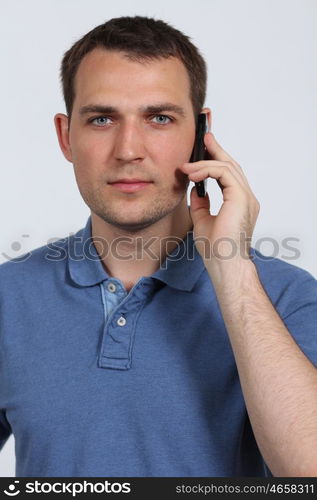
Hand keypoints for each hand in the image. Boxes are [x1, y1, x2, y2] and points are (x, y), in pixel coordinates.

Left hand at [180, 132, 259, 270]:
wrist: (224, 265)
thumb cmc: (216, 250)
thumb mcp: (202, 220)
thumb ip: (201, 204)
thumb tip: (195, 189)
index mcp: (240, 203)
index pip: (230, 174)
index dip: (218, 158)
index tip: (205, 148)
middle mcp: (246, 198)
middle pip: (232, 165)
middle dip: (216, 149)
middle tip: (203, 137)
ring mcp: (246, 197)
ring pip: (227, 166)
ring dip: (205, 161)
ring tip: (187, 165)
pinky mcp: (240, 197)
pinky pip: (223, 173)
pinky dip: (207, 169)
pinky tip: (192, 174)